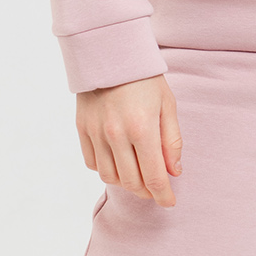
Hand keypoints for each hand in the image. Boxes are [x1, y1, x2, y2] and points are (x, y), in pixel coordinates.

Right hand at [76, 74, 182, 206]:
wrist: (110, 53)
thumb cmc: (144, 78)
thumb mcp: (167, 106)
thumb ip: (172, 141)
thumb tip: (173, 172)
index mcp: (142, 129)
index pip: (153, 177)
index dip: (163, 195)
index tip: (169, 202)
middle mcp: (116, 135)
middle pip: (131, 182)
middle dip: (147, 191)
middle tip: (155, 189)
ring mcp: (96, 133)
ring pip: (110, 177)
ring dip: (126, 183)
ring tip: (137, 177)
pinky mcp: (82, 128)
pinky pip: (93, 162)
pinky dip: (107, 169)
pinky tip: (118, 163)